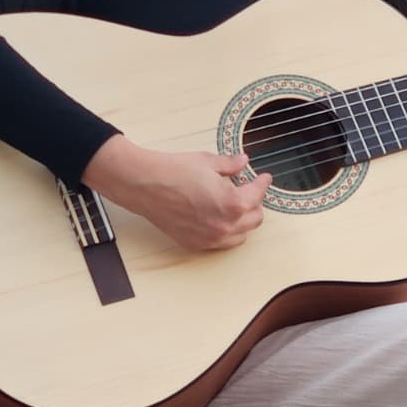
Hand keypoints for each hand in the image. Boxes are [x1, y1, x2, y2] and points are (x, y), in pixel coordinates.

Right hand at [81, 135, 272, 250]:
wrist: (144, 185)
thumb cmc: (174, 171)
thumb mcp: (208, 162)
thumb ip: (231, 165)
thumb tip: (243, 162)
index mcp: (233, 203)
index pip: (258, 194)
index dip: (262, 183)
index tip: (262, 178)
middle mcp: (224, 226)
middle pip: (254, 219)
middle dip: (254, 203)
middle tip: (248, 190)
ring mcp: (210, 238)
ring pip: (240, 235)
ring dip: (242, 221)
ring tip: (234, 205)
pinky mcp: (195, 243)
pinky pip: (220, 243)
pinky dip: (225, 232)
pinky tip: (218, 218)